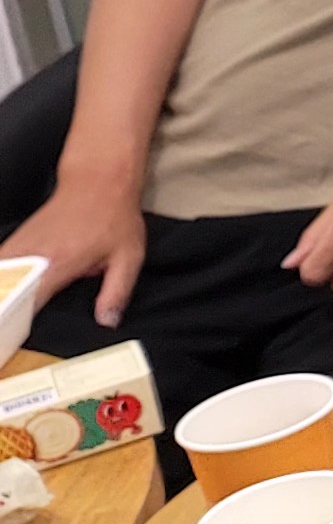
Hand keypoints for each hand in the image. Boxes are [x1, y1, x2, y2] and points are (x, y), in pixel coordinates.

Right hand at [0, 176, 147, 324]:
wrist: (98, 180)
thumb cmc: (114, 217)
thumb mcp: (128, 257)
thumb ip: (116, 292)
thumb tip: (107, 322)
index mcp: (58, 264)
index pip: (25, 303)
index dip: (14, 326)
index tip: (8, 342)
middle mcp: (33, 255)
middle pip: (2, 292)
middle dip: (1, 312)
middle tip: (4, 333)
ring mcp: (20, 244)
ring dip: (0, 295)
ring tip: (4, 318)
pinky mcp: (16, 238)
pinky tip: (4, 292)